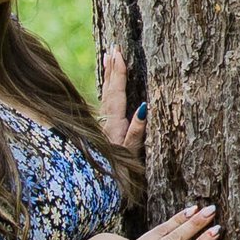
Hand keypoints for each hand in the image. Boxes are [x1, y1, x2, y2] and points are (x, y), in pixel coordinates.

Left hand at [98, 46, 145, 167]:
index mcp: (114, 124)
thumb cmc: (118, 174)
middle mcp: (105, 122)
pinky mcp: (98, 132)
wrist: (95, 190)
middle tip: (112, 48)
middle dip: (112, 68)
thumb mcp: (131, 154)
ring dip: (107, 77)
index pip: (117, 92)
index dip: (119, 72)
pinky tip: (106, 90)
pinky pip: (103, 104)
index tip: (118, 52)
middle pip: (109, 90)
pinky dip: (106, 91)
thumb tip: (144, 106)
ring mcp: (101, 126)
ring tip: (107, 59)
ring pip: (104, 96)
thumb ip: (137, 131)